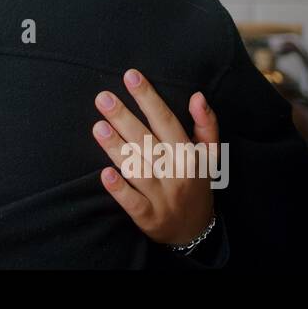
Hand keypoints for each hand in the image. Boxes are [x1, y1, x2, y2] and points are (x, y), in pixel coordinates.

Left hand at [91, 68, 217, 246]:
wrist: (196, 232)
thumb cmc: (197, 184)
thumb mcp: (209, 156)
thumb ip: (205, 125)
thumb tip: (198, 95)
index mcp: (188, 154)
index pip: (166, 121)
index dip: (149, 98)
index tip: (130, 76)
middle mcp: (176, 173)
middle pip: (147, 141)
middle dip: (124, 117)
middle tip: (102, 97)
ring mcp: (162, 197)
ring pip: (138, 169)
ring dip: (117, 149)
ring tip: (98, 127)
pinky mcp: (149, 217)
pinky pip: (134, 203)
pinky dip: (120, 190)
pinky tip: (105, 174)